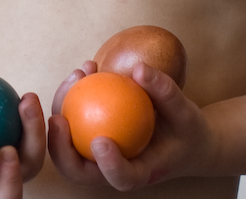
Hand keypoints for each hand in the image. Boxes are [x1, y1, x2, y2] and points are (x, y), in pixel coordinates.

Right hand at [0, 75, 45, 198]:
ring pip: (26, 170)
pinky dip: (35, 126)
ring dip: (34, 142)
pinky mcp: (18, 159)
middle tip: (10, 147)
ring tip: (26, 104)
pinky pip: (33, 147)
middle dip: (11, 178)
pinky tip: (28, 97)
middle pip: (3, 195)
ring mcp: (3, 176)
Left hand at [48, 62, 214, 189]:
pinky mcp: (90, 135)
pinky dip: (74, 94)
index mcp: (140, 173)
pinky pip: (74, 117)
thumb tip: (140, 69)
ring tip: (77, 75)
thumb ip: (166, 93)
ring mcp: (97, 155)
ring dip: (62, 110)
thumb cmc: (187, 131)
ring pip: (67, 143)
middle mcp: (112, 168)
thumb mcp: (187, 113)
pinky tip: (85, 68)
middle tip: (59, 119)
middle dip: (60, 150)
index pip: (121, 178)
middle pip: (78, 170)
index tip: (102, 142)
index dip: (108, 166)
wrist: (183, 139)